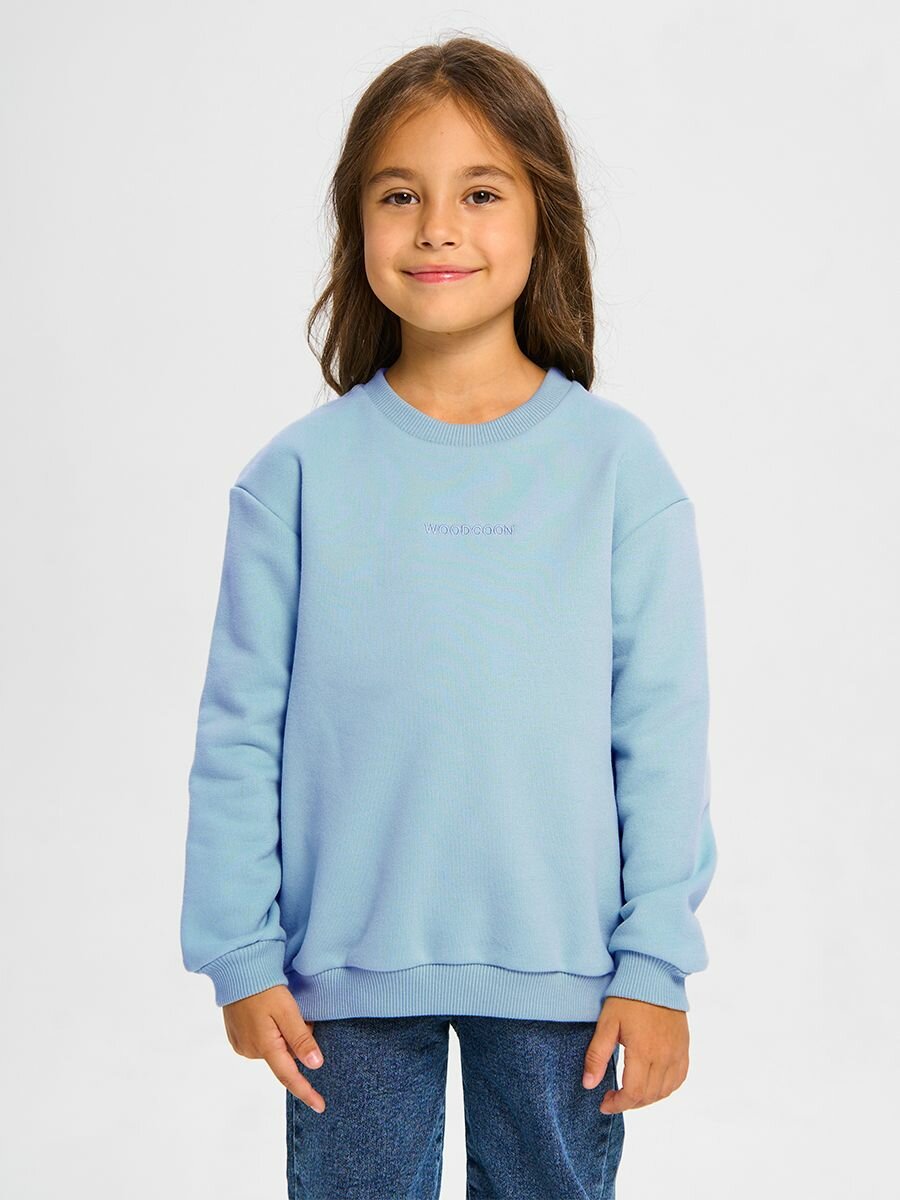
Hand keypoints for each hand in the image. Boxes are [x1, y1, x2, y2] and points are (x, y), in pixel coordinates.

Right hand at [222, 984, 326, 1112]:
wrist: (236, 972)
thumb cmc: (263, 988)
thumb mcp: (287, 1010)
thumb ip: (301, 1039)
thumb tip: (315, 1065)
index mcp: (265, 1047)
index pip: (290, 1077)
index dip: (306, 1092)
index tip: (321, 1106)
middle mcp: (252, 1051)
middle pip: (286, 1058)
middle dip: (298, 1043)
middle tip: (302, 1016)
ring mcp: (243, 1045)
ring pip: (276, 1049)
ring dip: (286, 1036)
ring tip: (283, 1010)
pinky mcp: (238, 1038)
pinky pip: (265, 1042)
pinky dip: (274, 1033)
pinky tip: (271, 1014)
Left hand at [582, 995, 688, 1112]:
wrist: (655, 974)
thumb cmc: (628, 996)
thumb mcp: (607, 1023)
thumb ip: (597, 1056)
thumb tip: (589, 1085)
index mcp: (643, 1051)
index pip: (634, 1093)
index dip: (618, 1104)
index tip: (604, 1104)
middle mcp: (664, 1056)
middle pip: (649, 1095)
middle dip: (629, 1103)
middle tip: (613, 1097)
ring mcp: (677, 1053)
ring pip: (665, 1091)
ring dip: (647, 1098)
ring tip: (630, 1092)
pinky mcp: (684, 1047)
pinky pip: (679, 1078)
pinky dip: (666, 1088)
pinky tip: (653, 1084)